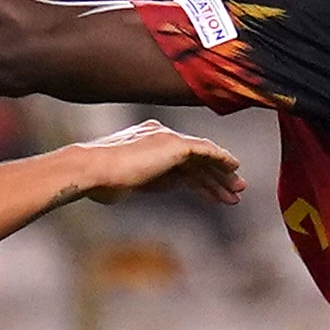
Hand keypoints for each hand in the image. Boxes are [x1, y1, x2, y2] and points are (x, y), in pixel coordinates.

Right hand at [51, 119, 244, 211]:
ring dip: (221, 175)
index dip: (198, 179)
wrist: (92, 170)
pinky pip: (206, 150)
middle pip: (194, 160)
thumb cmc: (101, 181)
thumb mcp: (131, 183)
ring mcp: (167, 137)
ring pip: (203, 157)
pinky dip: (221, 158)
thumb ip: (154, 180)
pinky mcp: (175, 144)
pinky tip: (234, 168)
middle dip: (215, 178)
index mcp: (146, 142)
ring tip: (237, 192)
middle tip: (233, 192)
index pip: (180, 162)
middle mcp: (159, 135)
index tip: (212, 194)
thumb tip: (176, 184)